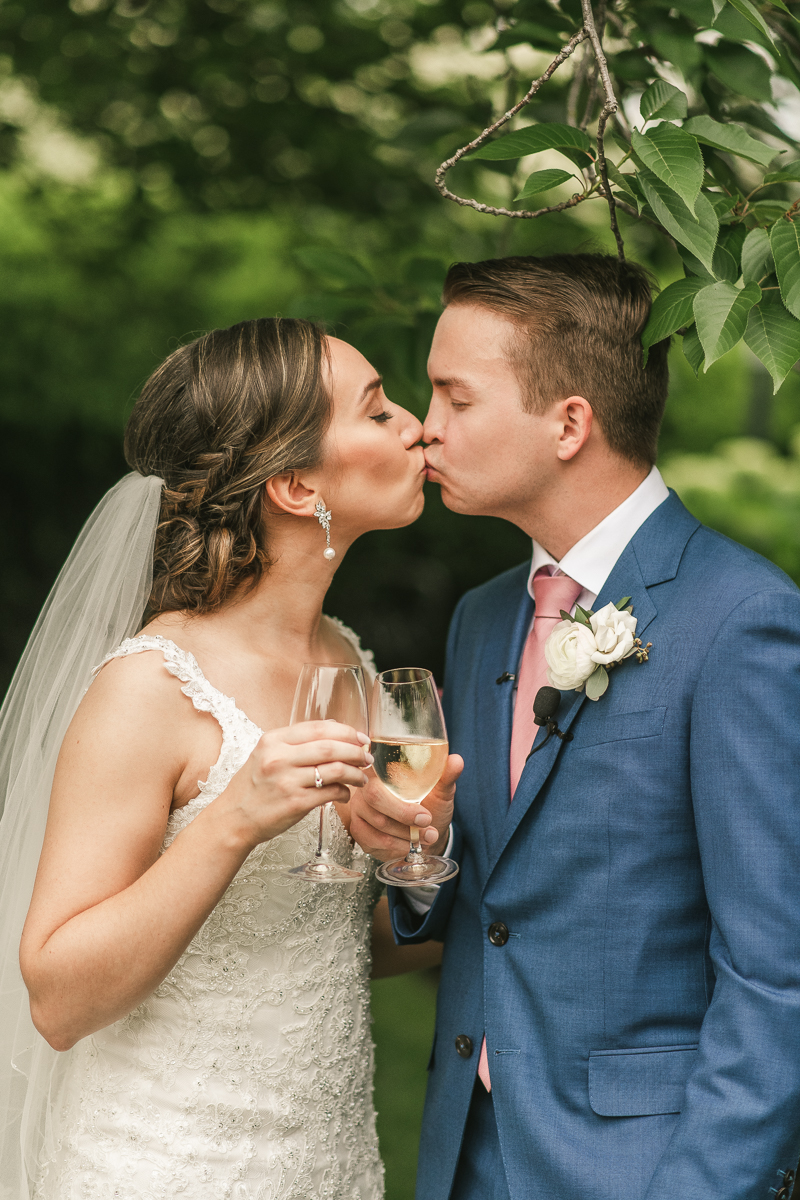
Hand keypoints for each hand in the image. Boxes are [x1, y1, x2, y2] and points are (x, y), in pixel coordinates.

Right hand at [216, 720, 371, 850]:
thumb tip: (334, 728)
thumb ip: (295, 741)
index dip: (344, 731)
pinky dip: (344, 792)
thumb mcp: (266, 755)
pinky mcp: (295, 803)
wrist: (233, 819)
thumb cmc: (253, 787)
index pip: (317, 728)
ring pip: (334, 770)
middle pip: (329, 747)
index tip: (359, 737)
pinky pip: (330, 792)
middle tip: (367, 756)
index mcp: (272, 740)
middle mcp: (279, 758)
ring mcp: (286, 780)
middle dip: (355, 751)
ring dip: (354, 772)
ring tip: (361, 777)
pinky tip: (345, 793)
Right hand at [349, 753, 462, 862]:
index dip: (399, 797)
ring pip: (377, 823)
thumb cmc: (430, 804)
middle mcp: (365, 786)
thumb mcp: (440, 791)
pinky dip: (396, 846)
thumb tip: (457, 760)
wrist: (425, 830)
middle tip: (427, 823)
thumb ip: (446, 776)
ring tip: (428, 838)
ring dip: (405, 835)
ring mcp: (359, 809)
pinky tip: (410, 846)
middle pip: (374, 797)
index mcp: (383, 770)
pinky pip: (373, 841)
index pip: (379, 772)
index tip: (425, 815)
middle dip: (404, 815)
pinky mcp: (358, 830)